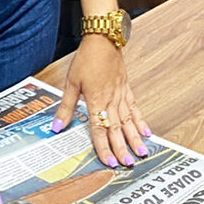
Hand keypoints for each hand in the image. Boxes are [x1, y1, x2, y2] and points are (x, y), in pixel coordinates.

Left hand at [53, 35, 150, 166]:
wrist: (103, 39)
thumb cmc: (87, 58)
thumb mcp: (71, 82)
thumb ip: (66, 107)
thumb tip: (56, 127)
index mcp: (96, 100)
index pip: (99, 129)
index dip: (104, 147)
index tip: (109, 162)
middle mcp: (111, 100)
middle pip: (117, 128)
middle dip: (123, 148)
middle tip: (129, 164)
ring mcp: (121, 94)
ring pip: (129, 121)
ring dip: (135, 138)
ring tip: (142, 153)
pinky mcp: (126, 88)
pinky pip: (135, 108)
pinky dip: (141, 121)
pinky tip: (146, 131)